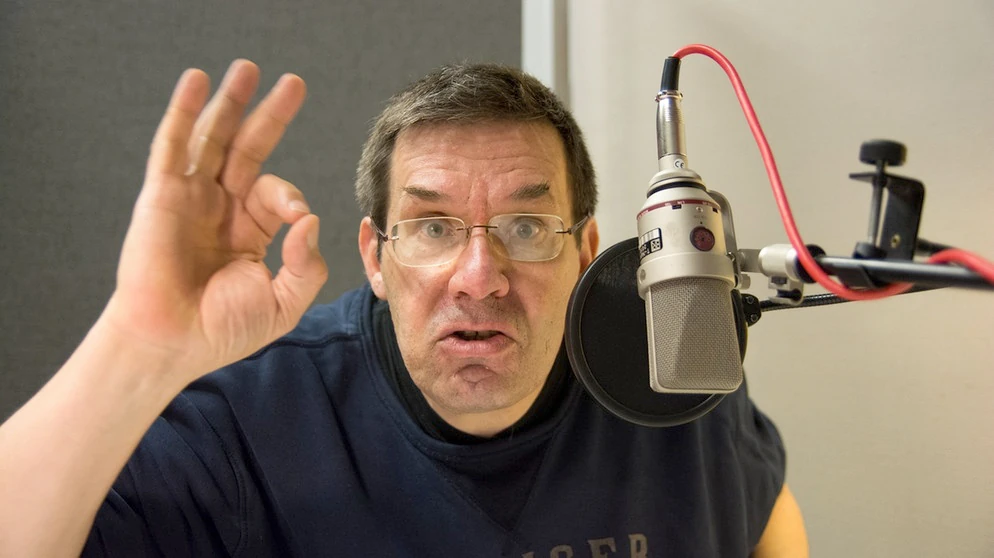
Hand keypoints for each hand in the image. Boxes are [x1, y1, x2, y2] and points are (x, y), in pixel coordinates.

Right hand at [103, 60, 327, 381]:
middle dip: (270, 116)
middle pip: (248, 150)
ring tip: (246, 68)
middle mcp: (220, 208)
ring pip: (213, 139)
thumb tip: (311, 219)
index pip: (276, 195)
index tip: (296, 217)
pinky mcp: (162, 195)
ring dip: (229, 102)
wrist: (172, 342)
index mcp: (249, 231)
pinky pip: (172, 145)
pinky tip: (197, 82)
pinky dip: (184, 112)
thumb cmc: (222, 329)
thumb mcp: (284, 302)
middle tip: (294, 83)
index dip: (290, 196)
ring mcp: (190, 198)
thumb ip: (306, 264)